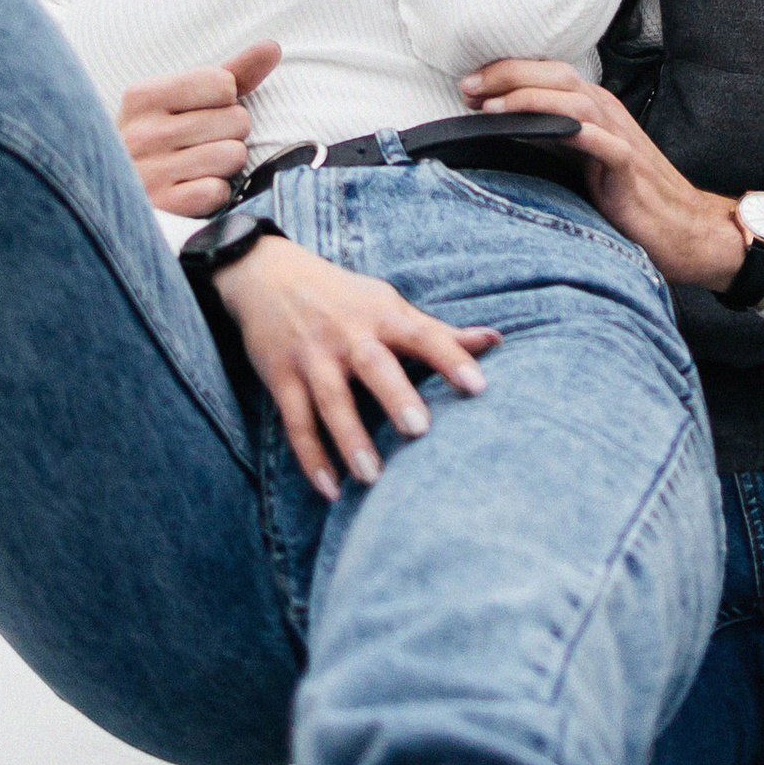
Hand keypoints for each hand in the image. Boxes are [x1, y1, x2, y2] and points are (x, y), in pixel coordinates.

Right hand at [118, 43, 281, 216]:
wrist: (119, 192)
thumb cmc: (163, 138)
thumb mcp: (184, 100)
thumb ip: (232, 72)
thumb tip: (273, 47)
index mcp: (142, 96)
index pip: (223, 83)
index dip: (225, 100)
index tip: (203, 112)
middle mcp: (141, 133)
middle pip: (235, 120)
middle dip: (230, 132)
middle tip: (204, 143)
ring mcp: (148, 174)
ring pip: (233, 155)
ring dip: (227, 163)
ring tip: (201, 165)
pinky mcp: (163, 208)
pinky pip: (218, 191)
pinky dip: (217, 192)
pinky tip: (195, 189)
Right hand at [219, 234, 500, 502]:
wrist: (267, 274)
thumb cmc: (344, 298)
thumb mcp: (388, 304)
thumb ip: (437, 331)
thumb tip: (496, 340)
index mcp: (382, 315)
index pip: (423, 335)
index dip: (451, 358)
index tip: (479, 386)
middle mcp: (347, 334)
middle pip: (373, 366)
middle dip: (395, 396)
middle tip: (419, 430)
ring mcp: (311, 357)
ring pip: (330, 400)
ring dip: (349, 438)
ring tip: (373, 478)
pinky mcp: (280, 378)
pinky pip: (295, 423)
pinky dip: (311, 458)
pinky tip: (330, 490)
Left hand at [459, 60, 744, 290]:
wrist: (682, 227)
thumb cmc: (627, 196)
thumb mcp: (580, 161)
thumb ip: (549, 138)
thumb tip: (502, 128)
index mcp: (592, 109)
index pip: (547, 75)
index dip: (506, 73)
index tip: (468, 87)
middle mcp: (605, 114)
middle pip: (557, 76)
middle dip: (508, 76)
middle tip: (468, 88)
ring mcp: (619, 138)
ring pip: (575, 102)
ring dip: (531, 100)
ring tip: (492, 109)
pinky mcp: (629, 168)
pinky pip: (604, 144)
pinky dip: (578, 132)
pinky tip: (551, 131)